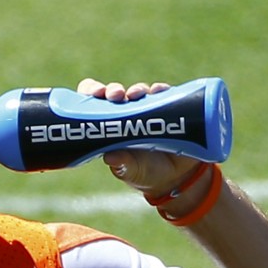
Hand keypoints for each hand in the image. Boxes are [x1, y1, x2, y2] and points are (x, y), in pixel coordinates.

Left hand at [76, 78, 201, 195]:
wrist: (175, 177)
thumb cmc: (144, 173)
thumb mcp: (131, 171)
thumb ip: (122, 164)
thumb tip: (109, 158)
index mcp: (110, 126)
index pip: (95, 102)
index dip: (92, 92)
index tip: (96, 93)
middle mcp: (126, 113)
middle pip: (117, 93)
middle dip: (114, 90)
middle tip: (116, 95)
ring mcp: (147, 109)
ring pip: (139, 91)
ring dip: (137, 90)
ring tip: (136, 95)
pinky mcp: (168, 109)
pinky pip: (164, 95)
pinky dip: (161, 90)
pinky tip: (160, 91)